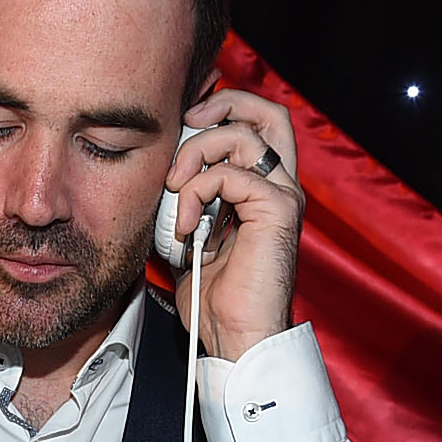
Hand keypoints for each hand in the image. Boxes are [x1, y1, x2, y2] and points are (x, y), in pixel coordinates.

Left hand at [165, 88, 305, 361]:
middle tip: (184, 124)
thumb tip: (158, 177)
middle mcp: (279, 185)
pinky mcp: (277, 210)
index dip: (218, 110)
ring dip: (195, 154)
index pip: (252, 124)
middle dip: (221, 103)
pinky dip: (196, 193)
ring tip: (173, 191)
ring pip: (242, 134)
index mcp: (262, 189)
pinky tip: (183, 226)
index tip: (179, 128)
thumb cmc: (213, 300)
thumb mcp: (188, 239)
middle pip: (265, 110)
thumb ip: (184, 204)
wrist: (234, 337)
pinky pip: (231, 174)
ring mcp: (283, 195)